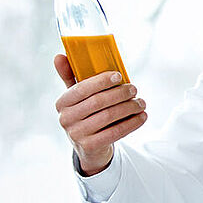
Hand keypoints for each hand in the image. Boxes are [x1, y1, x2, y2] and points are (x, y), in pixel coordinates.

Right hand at [53, 55, 147, 176]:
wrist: (90, 147)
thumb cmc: (86, 114)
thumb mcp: (78, 97)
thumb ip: (71, 76)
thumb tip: (59, 55)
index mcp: (62, 102)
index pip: (81, 88)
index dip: (101, 81)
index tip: (119, 75)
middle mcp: (65, 118)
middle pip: (98, 102)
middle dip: (120, 94)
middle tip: (135, 89)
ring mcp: (76, 134)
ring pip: (108, 116)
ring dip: (129, 107)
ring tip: (141, 103)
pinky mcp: (90, 147)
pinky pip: (115, 132)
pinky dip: (132, 123)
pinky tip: (142, 117)